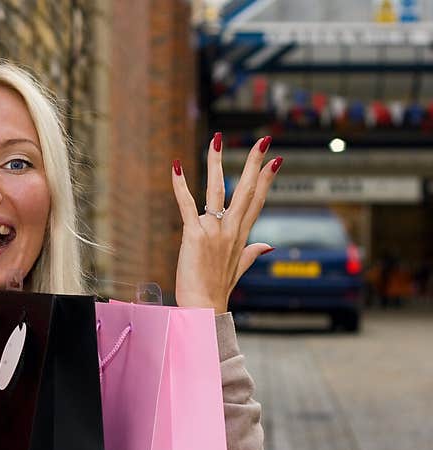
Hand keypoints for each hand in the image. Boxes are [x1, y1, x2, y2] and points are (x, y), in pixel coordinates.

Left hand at [171, 133, 281, 313]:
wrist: (204, 306)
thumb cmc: (218, 289)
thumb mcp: (239, 268)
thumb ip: (252, 253)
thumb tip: (268, 247)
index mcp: (241, 235)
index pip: (257, 201)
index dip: (267, 179)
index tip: (276, 160)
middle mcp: (230, 230)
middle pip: (246, 190)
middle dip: (255, 163)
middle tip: (264, 139)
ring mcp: (214, 231)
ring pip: (217, 190)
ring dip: (216, 163)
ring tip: (217, 140)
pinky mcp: (194, 235)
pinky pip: (187, 205)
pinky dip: (180, 185)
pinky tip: (176, 167)